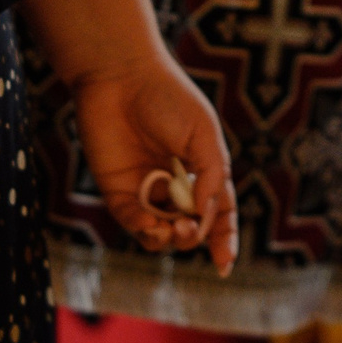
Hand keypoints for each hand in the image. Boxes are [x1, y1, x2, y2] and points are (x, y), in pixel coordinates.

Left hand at [69, 62, 238, 274]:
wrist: (121, 77)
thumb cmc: (168, 97)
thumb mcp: (203, 133)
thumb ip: (211, 174)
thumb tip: (204, 214)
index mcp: (202, 171)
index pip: (218, 214)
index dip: (224, 240)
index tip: (224, 265)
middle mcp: (175, 186)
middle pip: (189, 229)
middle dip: (193, 237)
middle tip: (188, 228)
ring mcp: (146, 191)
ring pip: (160, 235)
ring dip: (169, 240)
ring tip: (171, 229)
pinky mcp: (117, 191)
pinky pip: (132, 223)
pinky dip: (143, 229)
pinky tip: (149, 223)